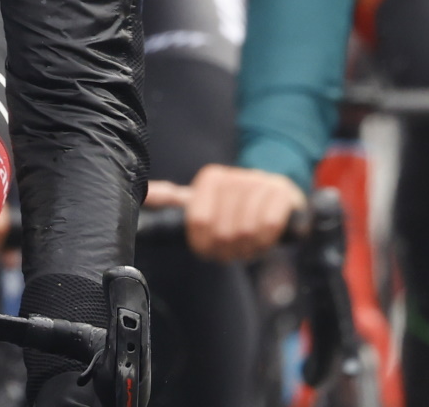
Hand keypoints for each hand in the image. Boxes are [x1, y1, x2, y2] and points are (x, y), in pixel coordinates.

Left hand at [144, 164, 304, 262]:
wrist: (279, 199)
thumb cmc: (235, 208)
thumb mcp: (204, 202)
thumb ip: (171, 199)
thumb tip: (145, 193)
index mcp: (210, 178)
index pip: (198, 222)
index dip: (204, 246)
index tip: (210, 252)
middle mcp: (233, 176)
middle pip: (222, 231)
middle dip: (228, 251)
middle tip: (233, 253)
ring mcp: (260, 182)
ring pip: (246, 230)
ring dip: (248, 249)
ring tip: (248, 249)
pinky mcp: (283, 192)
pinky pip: (269, 225)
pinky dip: (266, 241)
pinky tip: (264, 242)